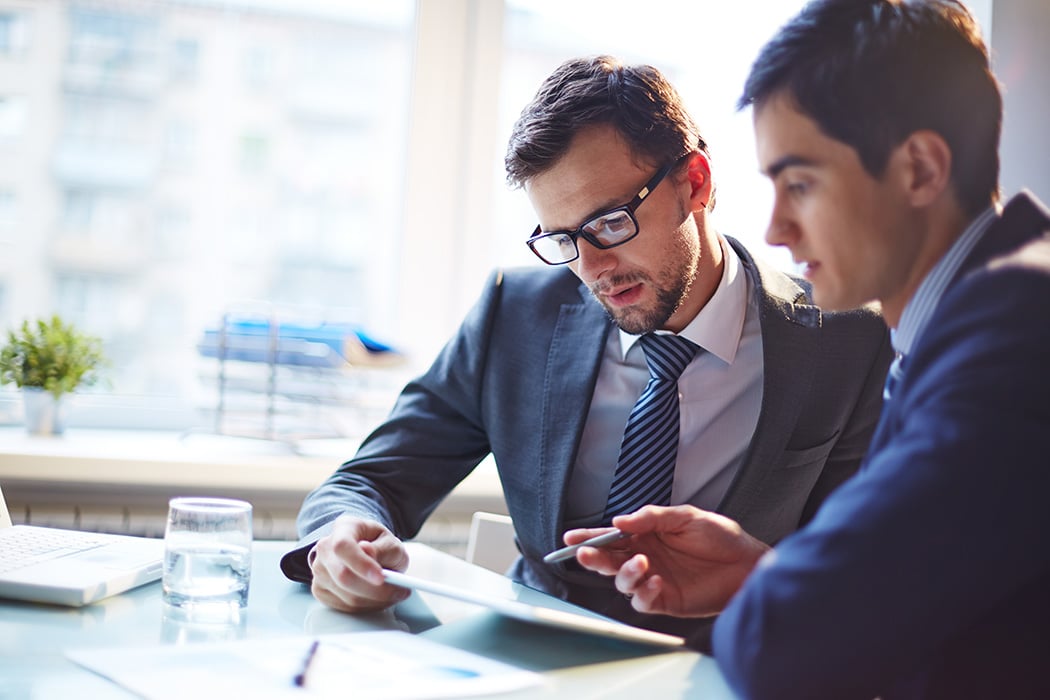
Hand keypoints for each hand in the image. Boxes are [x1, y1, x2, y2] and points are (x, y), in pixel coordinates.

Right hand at [308, 514, 410, 612]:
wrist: (370, 554)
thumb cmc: (380, 547)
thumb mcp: (391, 543)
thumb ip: (383, 548)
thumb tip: (368, 552)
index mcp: (344, 527)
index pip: (343, 545)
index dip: (360, 563)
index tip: (380, 577)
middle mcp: (325, 548)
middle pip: (343, 576)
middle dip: (374, 590)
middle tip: (399, 591)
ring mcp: (319, 570)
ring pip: (346, 596)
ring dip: (374, 601)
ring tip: (392, 594)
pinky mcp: (321, 591)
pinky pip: (344, 607)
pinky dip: (366, 607)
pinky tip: (377, 599)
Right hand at [566, 505, 769, 617]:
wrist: (747, 564)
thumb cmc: (720, 536)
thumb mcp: (686, 516)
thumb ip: (652, 517)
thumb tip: (620, 520)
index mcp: (646, 536)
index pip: (611, 536)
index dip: (589, 536)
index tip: (571, 537)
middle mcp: (645, 558)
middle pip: (609, 561)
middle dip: (594, 558)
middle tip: (586, 554)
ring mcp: (654, 580)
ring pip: (622, 582)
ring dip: (624, 573)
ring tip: (642, 563)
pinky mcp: (666, 600)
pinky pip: (643, 601)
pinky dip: (644, 592)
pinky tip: (656, 581)